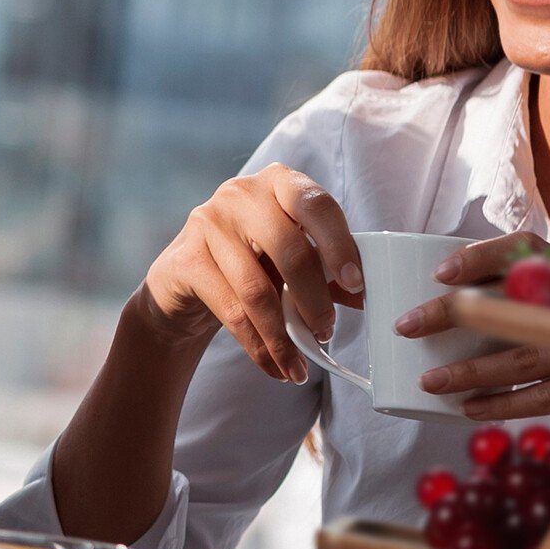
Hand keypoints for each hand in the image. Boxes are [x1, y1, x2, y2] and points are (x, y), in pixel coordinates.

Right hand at [136, 164, 362, 383]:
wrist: (184, 279)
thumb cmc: (250, 262)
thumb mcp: (290, 259)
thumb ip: (326, 271)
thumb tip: (365, 297)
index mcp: (278, 183)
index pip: (316, 205)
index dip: (340, 245)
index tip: (357, 285)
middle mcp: (241, 194)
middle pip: (290, 250)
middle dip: (314, 301)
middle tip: (326, 332)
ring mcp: (208, 223)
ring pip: (258, 289)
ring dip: (284, 336)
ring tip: (299, 364)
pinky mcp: (186, 259)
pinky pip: (231, 310)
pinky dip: (257, 346)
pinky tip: (273, 365)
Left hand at [398, 234, 549, 430]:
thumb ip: (522, 311)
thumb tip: (436, 313)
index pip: (528, 248)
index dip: (481, 256)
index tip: (438, 274)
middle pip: (518, 301)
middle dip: (455, 314)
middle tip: (406, 326)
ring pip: (528, 353)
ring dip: (471, 369)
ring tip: (429, 380)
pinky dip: (506, 403)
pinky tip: (471, 408)